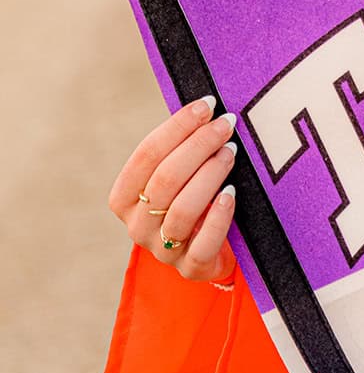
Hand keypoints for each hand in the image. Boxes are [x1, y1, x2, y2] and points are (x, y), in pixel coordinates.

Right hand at [108, 98, 239, 284]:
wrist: (210, 250)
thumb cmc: (191, 198)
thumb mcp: (177, 175)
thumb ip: (180, 148)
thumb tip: (205, 107)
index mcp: (124, 198)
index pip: (145, 156)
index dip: (177, 127)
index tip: (207, 105)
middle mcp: (137, 225)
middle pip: (165, 179)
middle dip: (198, 145)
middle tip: (226, 125)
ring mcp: (162, 249)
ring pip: (182, 209)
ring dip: (210, 175)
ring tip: (231, 152)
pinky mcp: (191, 267)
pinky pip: (203, 243)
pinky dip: (218, 215)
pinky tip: (231, 193)